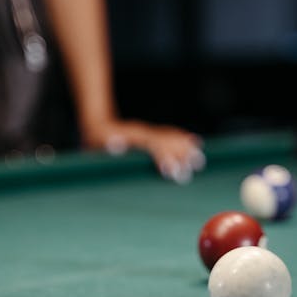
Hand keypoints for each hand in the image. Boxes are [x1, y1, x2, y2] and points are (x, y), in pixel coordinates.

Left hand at [81, 119, 205, 182]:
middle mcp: (144, 134)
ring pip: (171, 139)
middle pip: (166, 143)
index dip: (162, 157)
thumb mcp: (97, 142)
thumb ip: (107, 143)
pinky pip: (171, 136)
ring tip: (199, 161)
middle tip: (192, 170)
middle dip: (180, 156)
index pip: (152, 146)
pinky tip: (196, 143)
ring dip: (186, 149)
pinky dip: (183, 139)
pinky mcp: (150, 136)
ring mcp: (149, 134)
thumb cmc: (96, 139)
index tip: (170, 171)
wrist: (98, 125)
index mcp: (133, 137)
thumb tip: (115, 143)